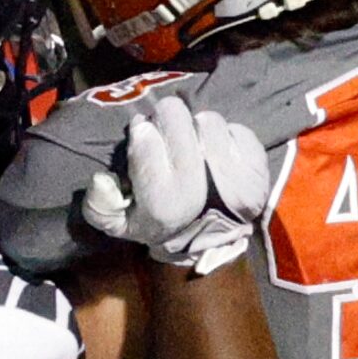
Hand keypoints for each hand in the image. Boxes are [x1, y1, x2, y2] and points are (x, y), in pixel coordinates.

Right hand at [80, 96, 271, 272]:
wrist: (211, 241)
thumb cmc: (161, 224)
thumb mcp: (120, 223)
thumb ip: (100, 205)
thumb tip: (101, 179)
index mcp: (162, 202)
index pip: (145, 140)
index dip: (142, 132)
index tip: (144, 136)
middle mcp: (198, 188)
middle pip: (175, 117)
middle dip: (167, 120)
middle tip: (167, 132)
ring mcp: (234, 178)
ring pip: (208, 119)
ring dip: (198, 127)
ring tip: (195, 143)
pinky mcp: (257, 170)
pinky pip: (239, 129)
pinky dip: (228, 135)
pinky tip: (220, 151)